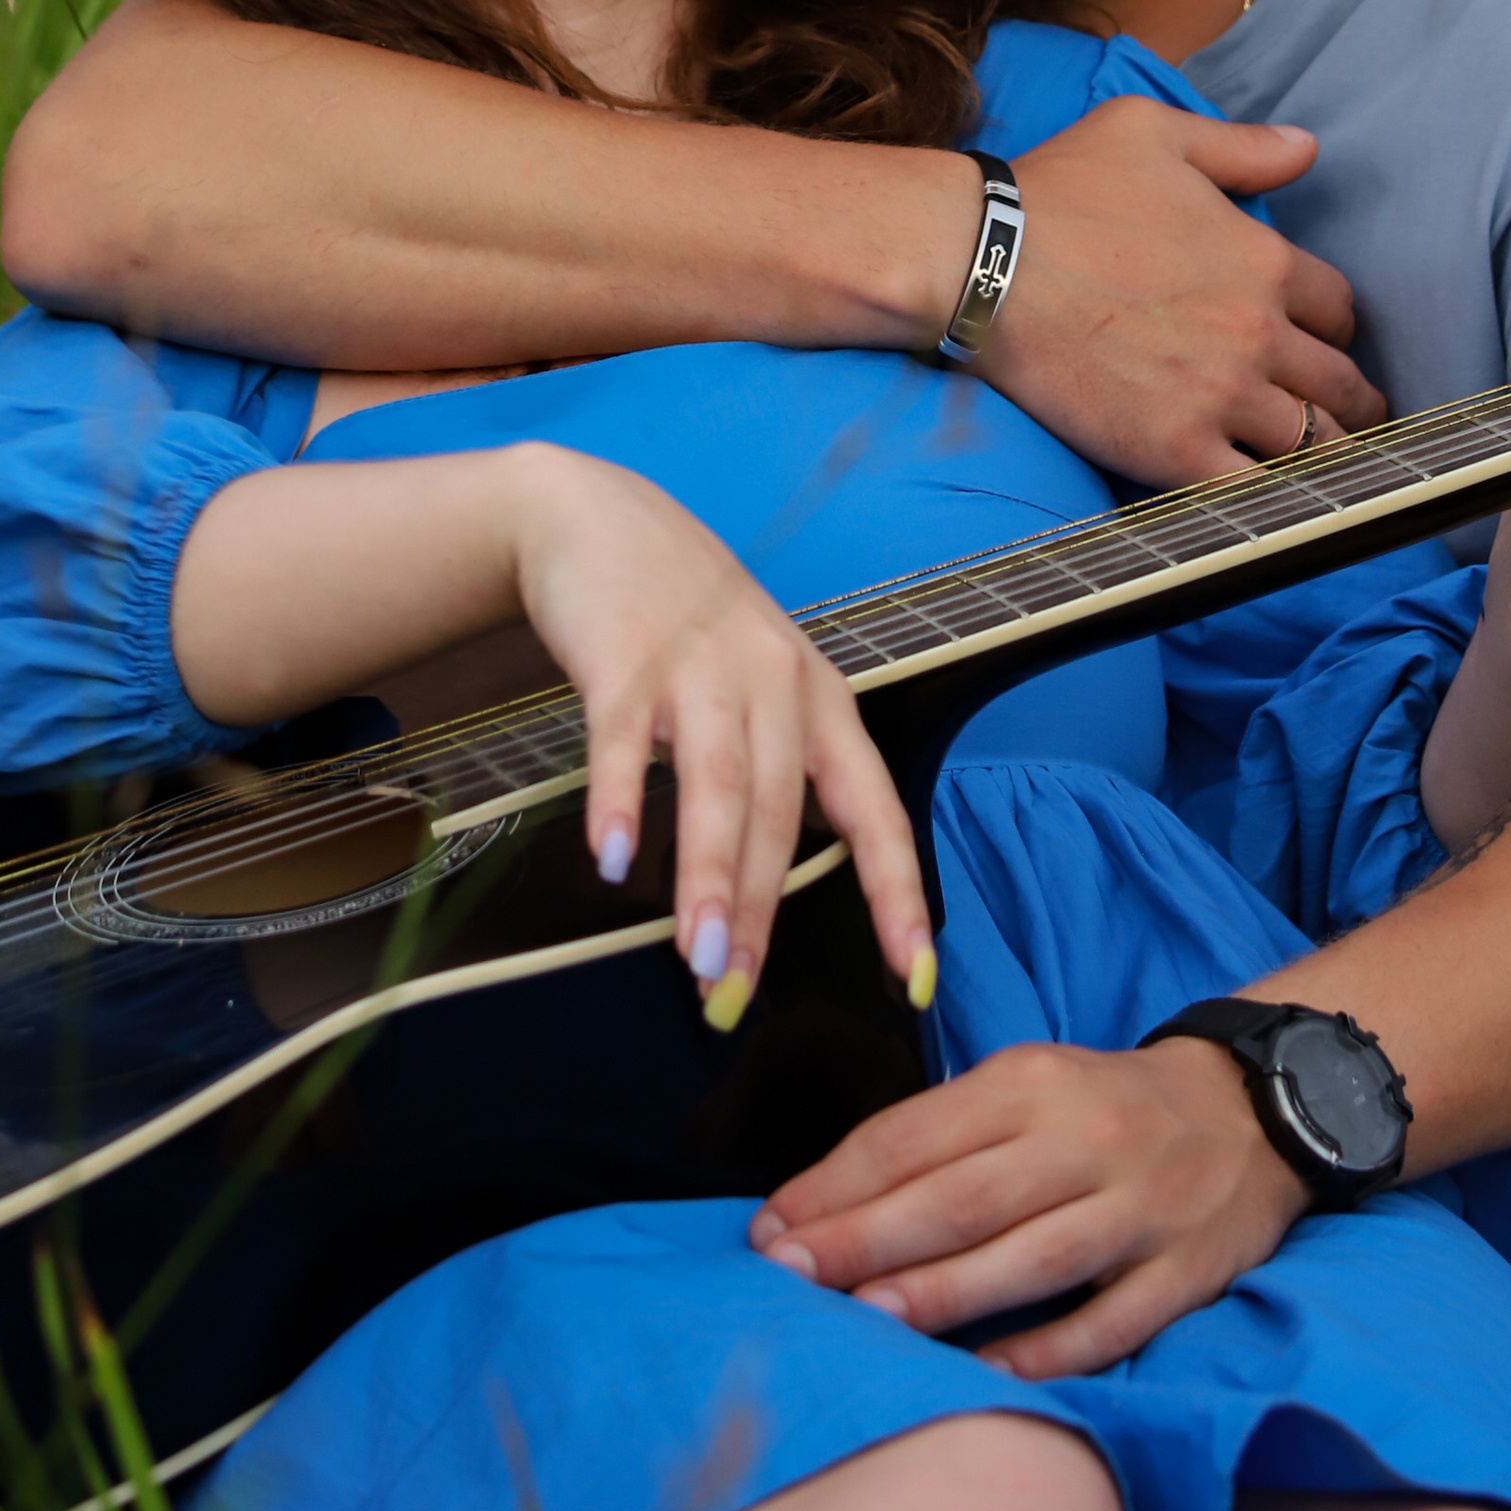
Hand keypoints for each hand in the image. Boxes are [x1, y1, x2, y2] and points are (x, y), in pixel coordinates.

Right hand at [506, 447, 932, 1024]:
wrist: (597, 516)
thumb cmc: (685, 617)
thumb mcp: (757, 682)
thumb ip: (773, 772)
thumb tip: (765, 893)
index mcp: (821, 700)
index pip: (877, 810)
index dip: (897, 893)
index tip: (914, 972)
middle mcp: (774, 680)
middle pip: (780, 810)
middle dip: (760, 909)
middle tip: (736, 993)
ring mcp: (699, 664)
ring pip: (717, 783)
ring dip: (707, 875)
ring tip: (697, 956)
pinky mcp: (624, 655)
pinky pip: (623, 737)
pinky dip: (618, 798)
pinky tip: (611, 858)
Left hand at [746, 1033, 1310, 1376]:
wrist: (1252, 1108)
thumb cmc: (1105, 1105)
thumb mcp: (1027, 1084)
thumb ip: (943, 1134)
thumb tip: (830, 1201)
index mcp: (1031, 1084)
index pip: (916, 1134)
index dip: (837, 1183)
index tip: (769, 1229)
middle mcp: (1084, 1141)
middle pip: (963, 1195)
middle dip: (867, 1238)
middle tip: (789, 1275)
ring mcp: (1139, 1210)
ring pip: (1033, 1257)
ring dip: (945, 1290)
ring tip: (866, 1320)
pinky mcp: (1187, 1272)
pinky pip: (1111, 1321)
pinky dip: (1049, 1350)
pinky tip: (986, 1373)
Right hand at [987, 99, 1383, 484]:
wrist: (982, 265)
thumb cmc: (1058, 192)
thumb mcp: (1151, 134)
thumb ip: (1239, 147)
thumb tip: (1306, 147)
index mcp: (1263, 260)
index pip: (1339, 308)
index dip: (1333, 326)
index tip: (1319, 341)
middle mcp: (1257, 333)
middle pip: (1340, 384)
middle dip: (1350, 401)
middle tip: (1347, 418)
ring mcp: (1220, 398)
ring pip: (1312, 445)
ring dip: (1322, 454)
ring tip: (1319, 466)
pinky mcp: (1175, 451)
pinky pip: (1253, 493)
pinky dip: (1270, 499)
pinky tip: (1268, 498)